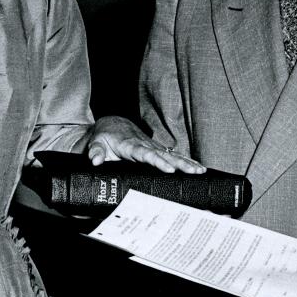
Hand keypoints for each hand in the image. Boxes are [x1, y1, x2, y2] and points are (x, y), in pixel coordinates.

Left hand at [86, 115, 205, 173]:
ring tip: (201, 171)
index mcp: (131, 145)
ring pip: (172, 154)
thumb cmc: (104, 136)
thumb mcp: (95, 142)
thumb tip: (95, 161)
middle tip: (194, 172)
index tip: (170, 170)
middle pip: (165, 155)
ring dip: (187, 162)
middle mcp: (146, 145)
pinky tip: (198, 168)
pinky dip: (186, 161)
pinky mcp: (157, 149)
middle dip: (181, 164)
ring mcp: (153, 147)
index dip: (158, 162)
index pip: (146, 154)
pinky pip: (173, 155)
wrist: (112, 125)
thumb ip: (95, 151)